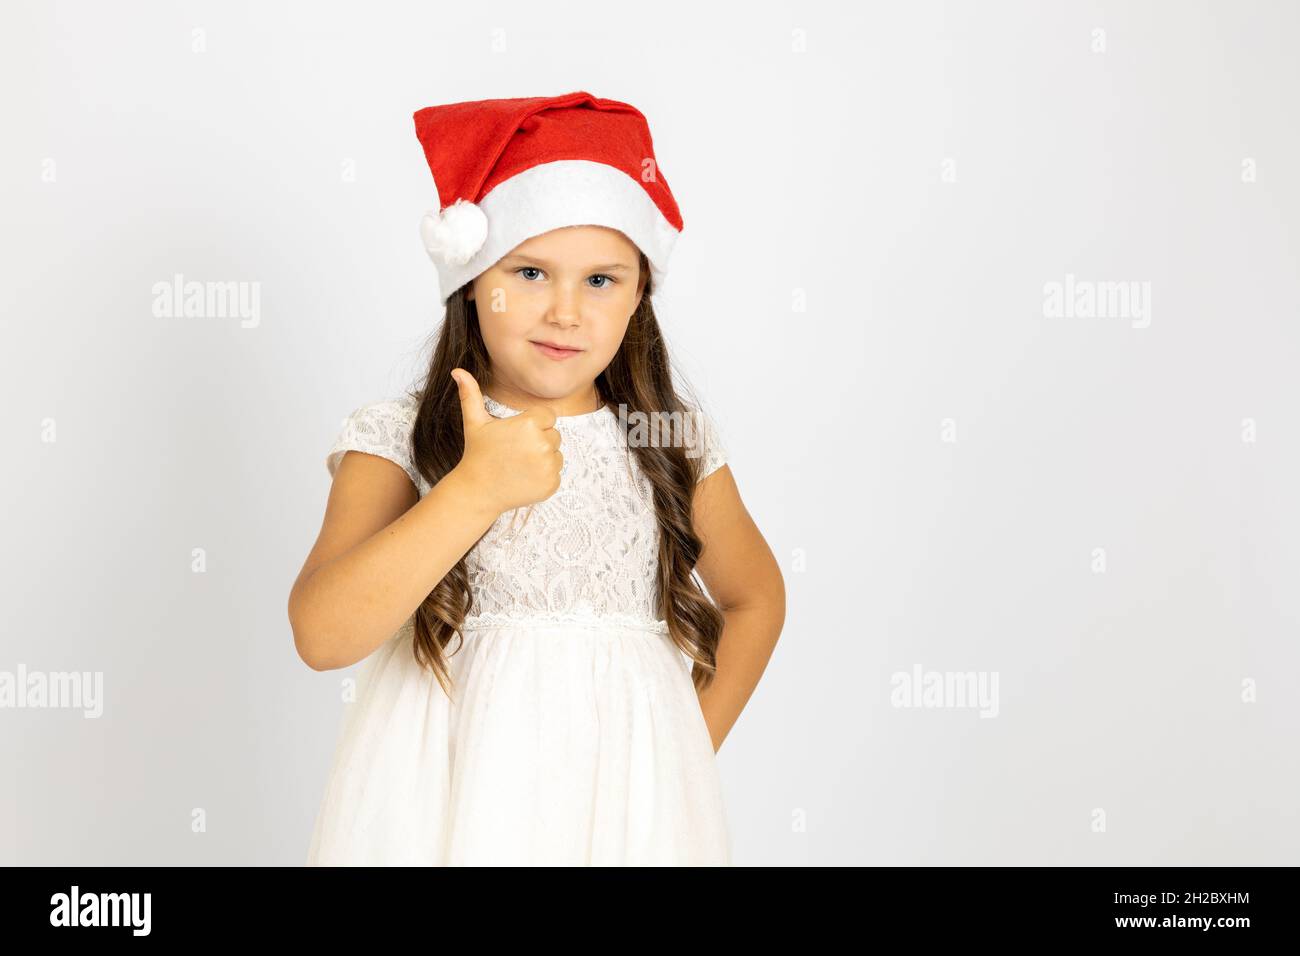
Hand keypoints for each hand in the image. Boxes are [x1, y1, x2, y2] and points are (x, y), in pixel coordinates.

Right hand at [450, 368, 562, 513]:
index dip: (534, 424)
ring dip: (543, 458)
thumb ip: (471, 394)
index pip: (548, 416)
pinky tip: (524, 478)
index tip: (517, 435)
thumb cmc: (477, 454)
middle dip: (538, 441)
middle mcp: (542, 444)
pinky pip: (556, 473)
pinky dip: (544, 477)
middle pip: (554, 435)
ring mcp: (548, 466)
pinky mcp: (552, 484)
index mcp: (529, 424)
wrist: (477, 491)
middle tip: (515, 452)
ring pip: (557, 454)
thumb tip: (457, 370)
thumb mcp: (474, 422)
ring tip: (519, 464)